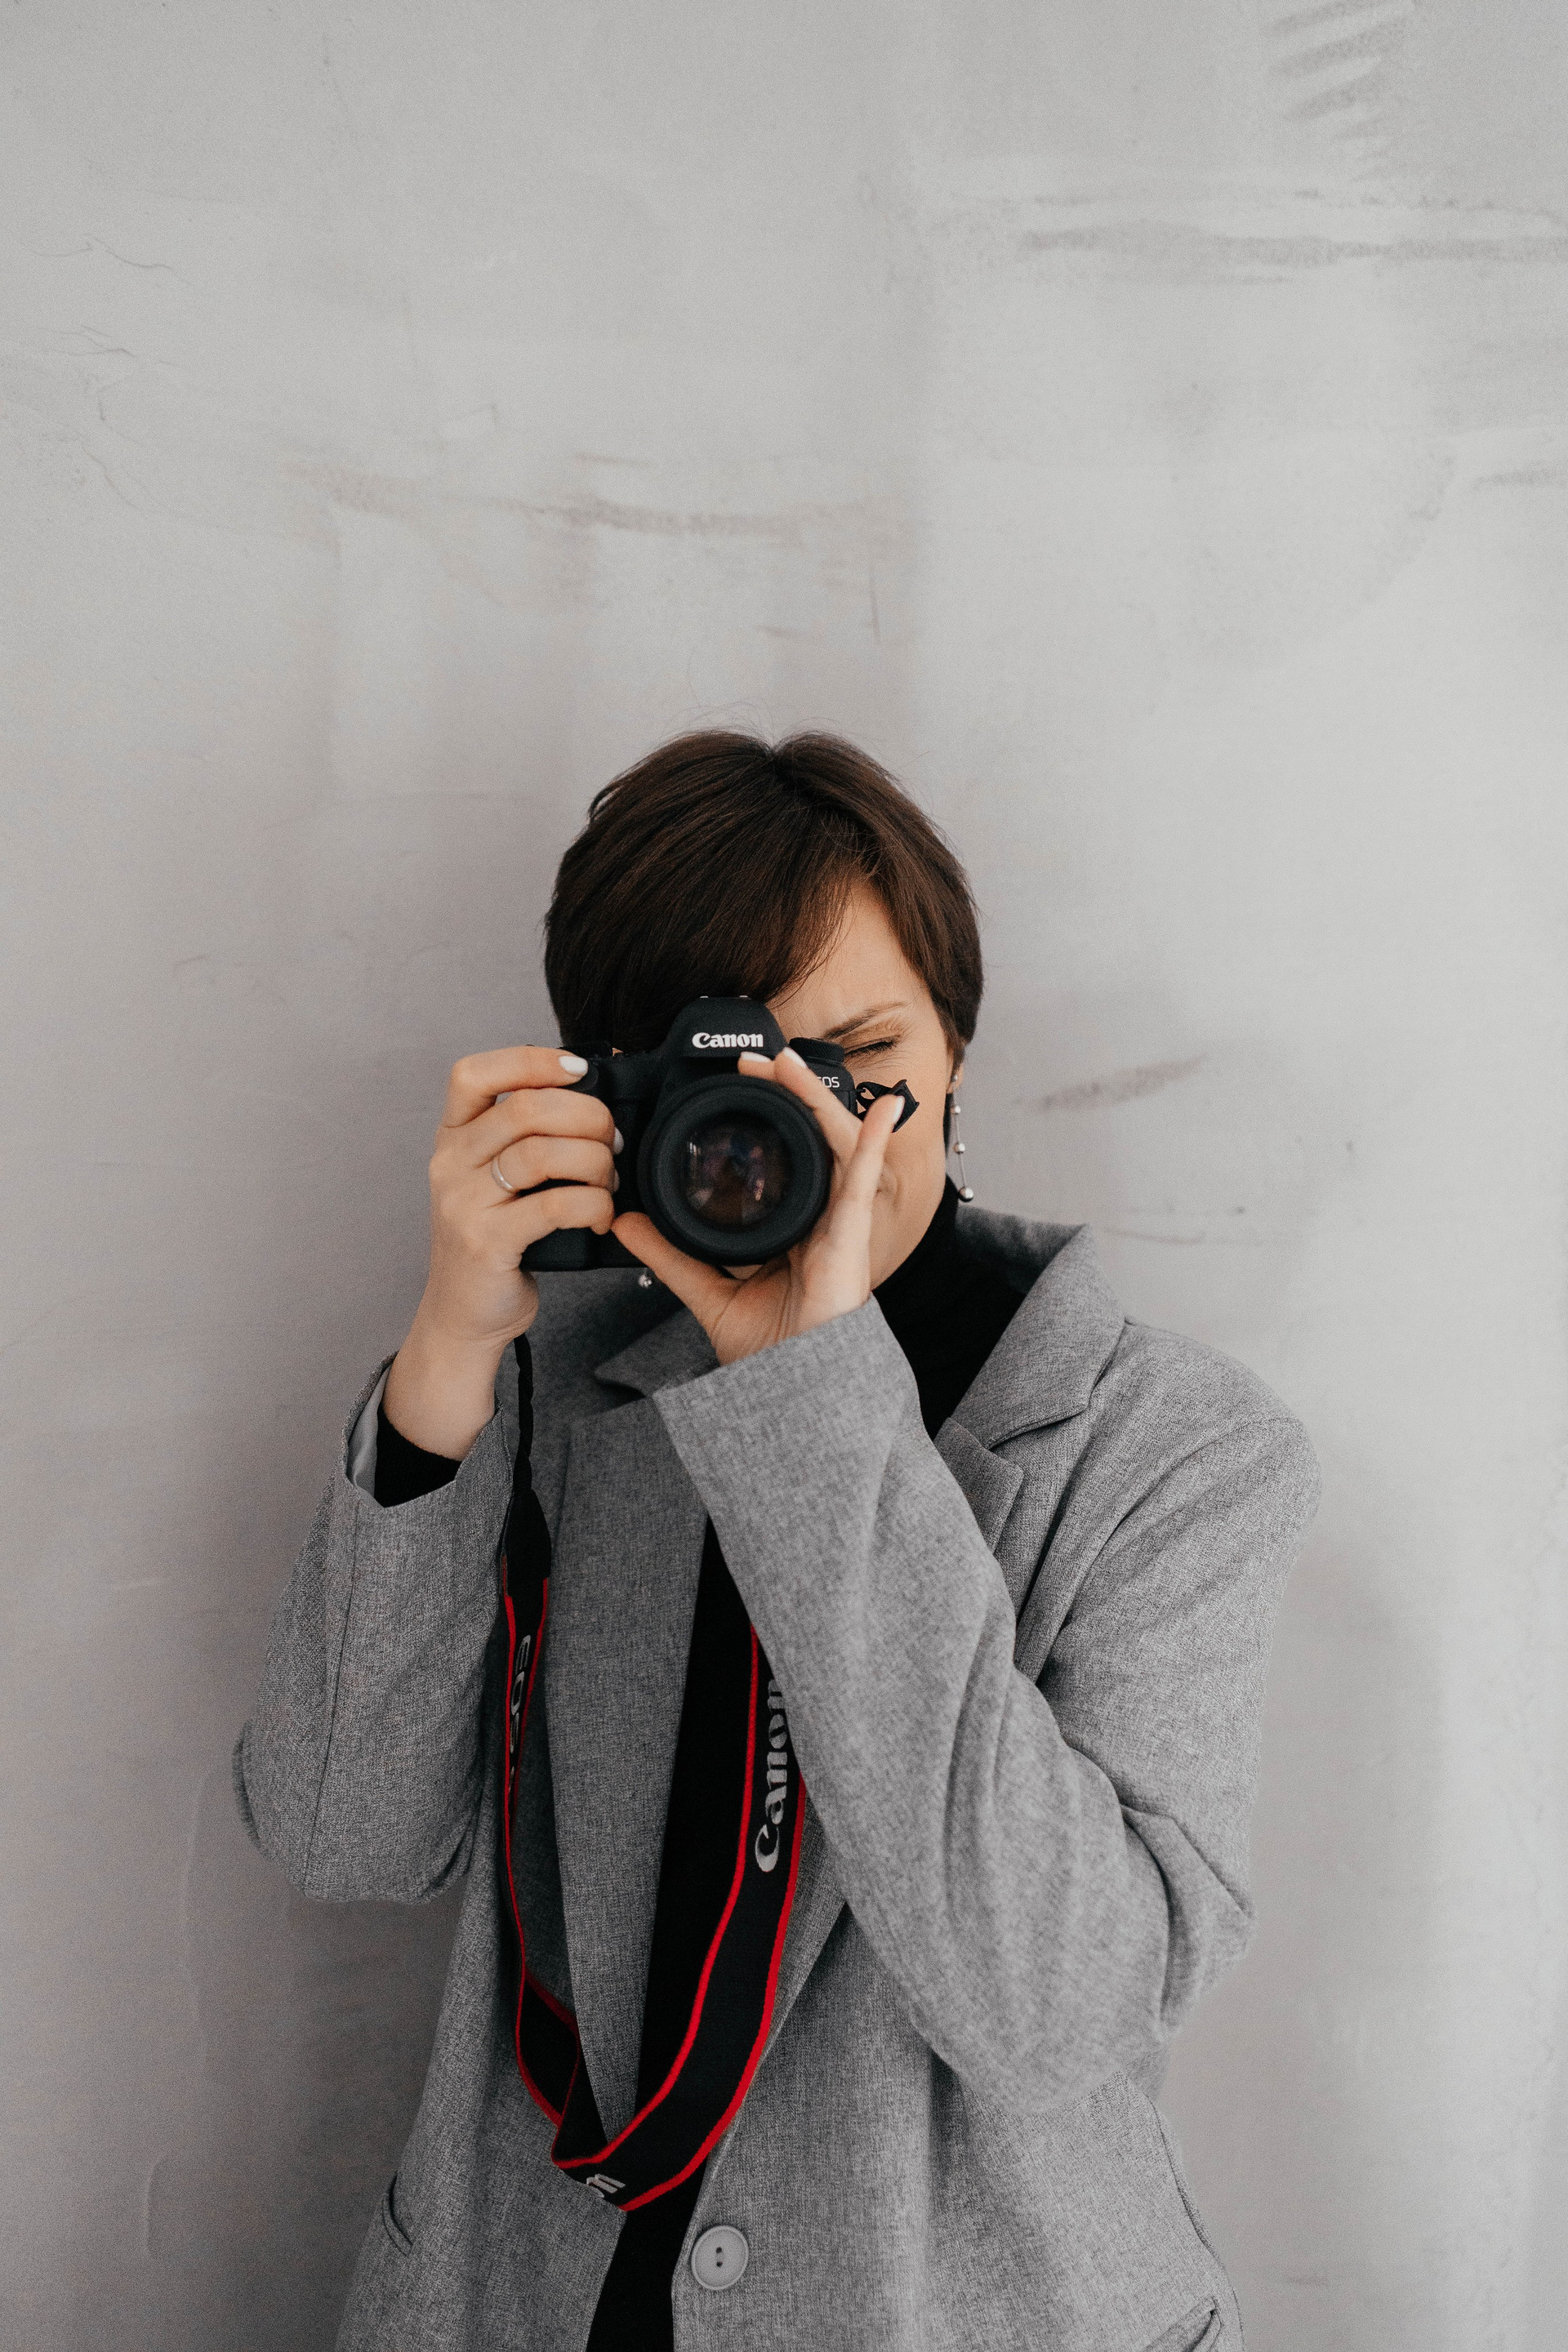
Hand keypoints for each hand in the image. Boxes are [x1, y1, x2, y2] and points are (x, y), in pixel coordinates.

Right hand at [384, 1046, 617, 1456]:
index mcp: (453, 1138)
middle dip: (587, 1116)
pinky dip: (591, 1204)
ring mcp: (464, 1203)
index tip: (579, 1069)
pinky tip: (600, 1215)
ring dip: (595, 1161)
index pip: (474, 1074)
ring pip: (541, 1152)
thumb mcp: (495, 1179)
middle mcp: (450, 1164)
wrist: (463, 1315)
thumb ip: (526, 1137)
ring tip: (610, 1180)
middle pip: (524, 1108)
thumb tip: (596, 1092)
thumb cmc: (493, 1240)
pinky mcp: (486, 1242)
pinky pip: (553, 1205)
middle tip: (613, 1141)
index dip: (531, 1059)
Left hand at [611, 1048, 903, 1366]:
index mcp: (793, 1229)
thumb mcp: (709, 1293)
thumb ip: (671, 1256)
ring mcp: (841, 1226)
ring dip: (816, 1100)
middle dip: (787, 1096)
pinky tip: (885, 1108)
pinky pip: (867, 1180)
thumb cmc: (771, 1355)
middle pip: (810, 1141)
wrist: (795, 1393)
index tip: (733, 1086)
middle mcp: (822, 1220)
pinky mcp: (853, 1236)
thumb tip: (624, 1223)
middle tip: (754, 1061)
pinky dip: (876, 1141)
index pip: (784, 1160)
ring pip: (836, 1146)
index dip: (765, 1119)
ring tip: (790, 1063)